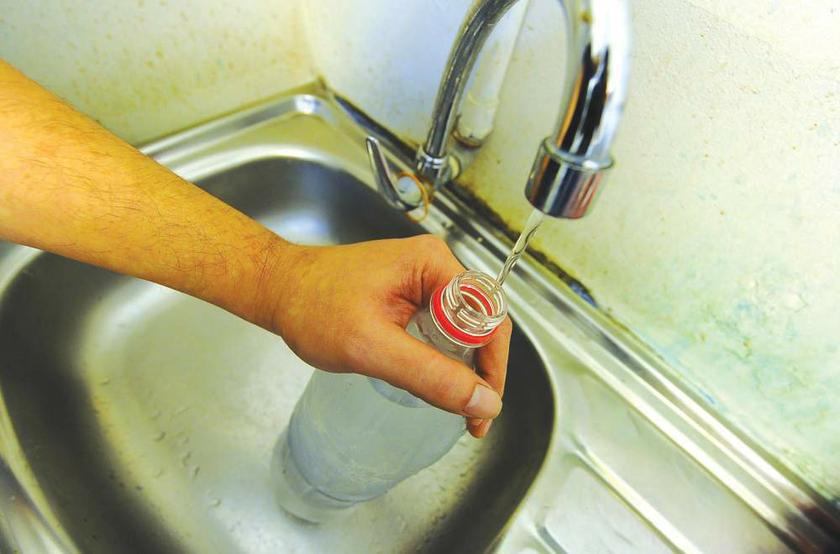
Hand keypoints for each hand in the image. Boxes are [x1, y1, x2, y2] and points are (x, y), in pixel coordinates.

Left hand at [260, 234, 511, 437]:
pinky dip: (440, 359)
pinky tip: (432, 383)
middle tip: (470, 416)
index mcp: (433, 265)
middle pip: (480, 324)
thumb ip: (429, 375)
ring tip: (453, 406)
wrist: (277, 289)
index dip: (492, 366)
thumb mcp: (372, 348)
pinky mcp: (408, 294)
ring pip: (461, 331)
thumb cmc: (312, 307)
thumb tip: (482, 403)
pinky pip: (440, 329)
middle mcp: (434, 266)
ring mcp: (421, 280)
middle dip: (479, 372)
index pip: (488, 317)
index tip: (482, 408)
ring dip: (460, 369)